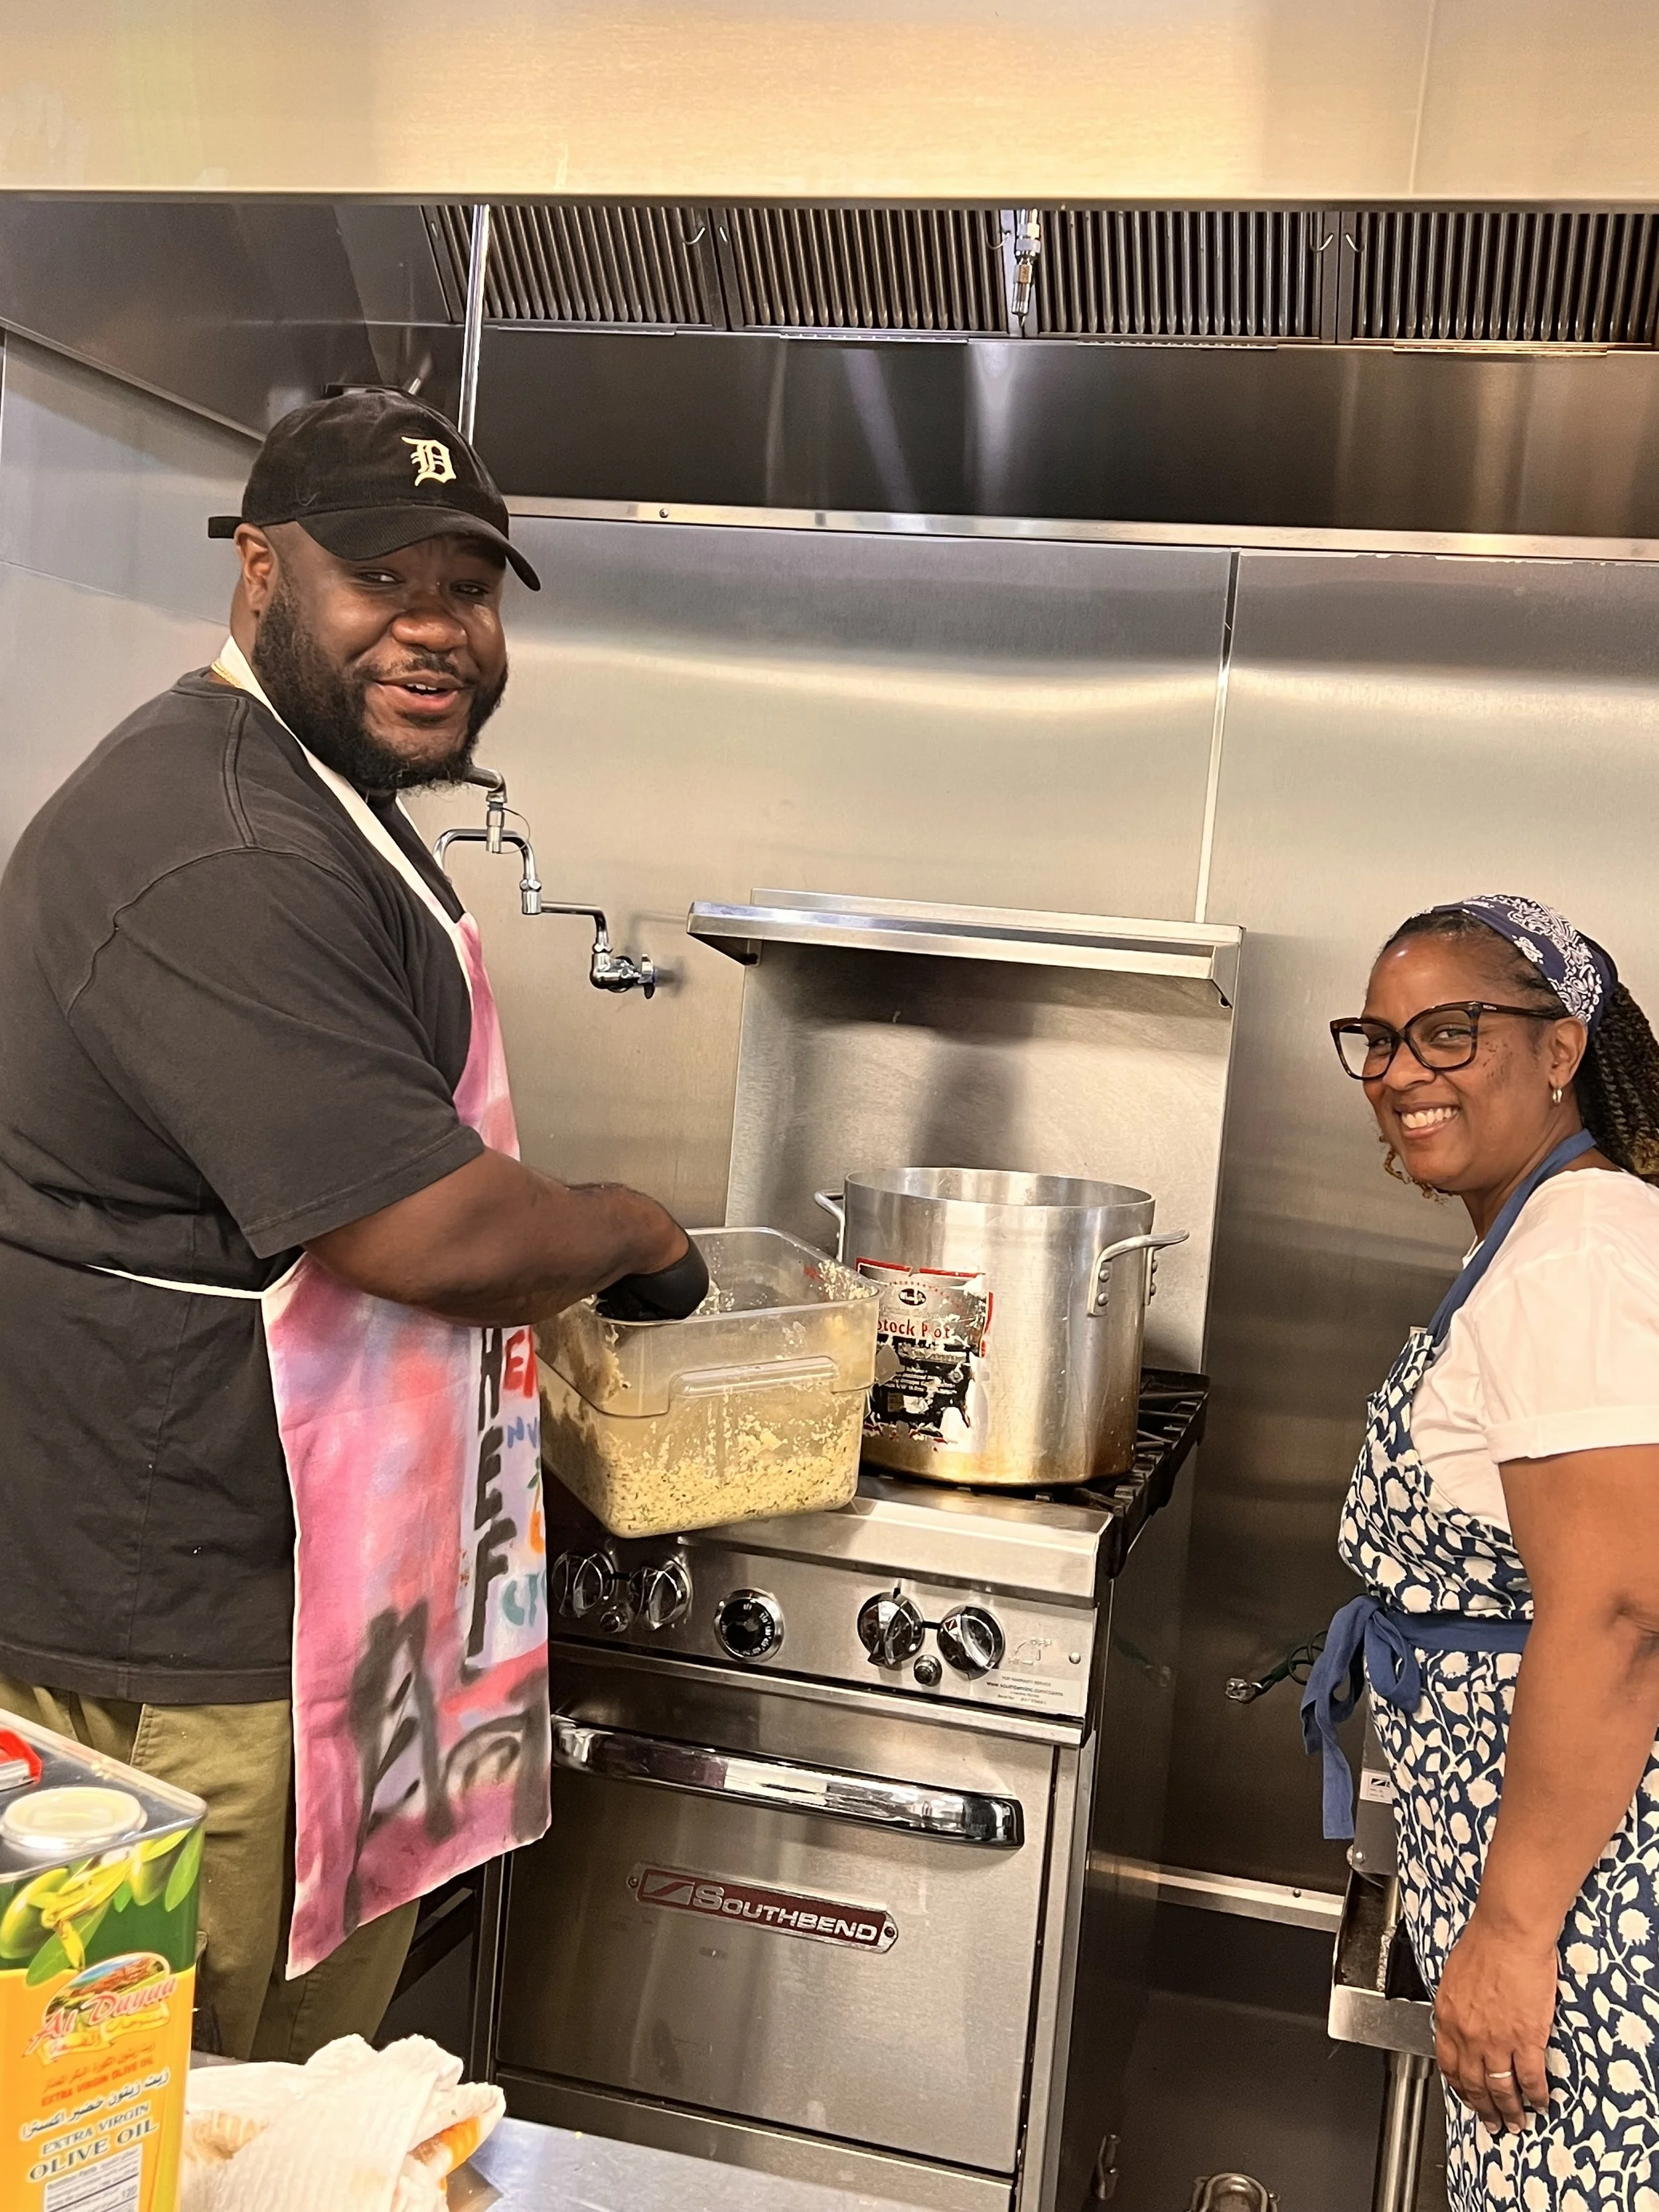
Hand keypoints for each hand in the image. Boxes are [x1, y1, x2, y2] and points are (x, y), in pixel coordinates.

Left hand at [1433, 1909, 1556, 2133]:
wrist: (1508, 1932)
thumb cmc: (1485, 1943)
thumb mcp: (1455, 1977)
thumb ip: (1458, 2007)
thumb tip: (1463, 2021)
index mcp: (1449, 2017)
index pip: (1449, 2065)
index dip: (1459, 2087)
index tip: (1467, 2097)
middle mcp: (1469, 2034)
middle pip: (1475, 2084)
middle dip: (1484, 2109)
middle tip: (1492, 2123)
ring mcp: (1497, 2040)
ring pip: (1501, 2089)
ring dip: (1510, 2111)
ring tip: (1517, 2123)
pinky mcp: (1526, 2039)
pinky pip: (1530, 2078)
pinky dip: (1536, 2096)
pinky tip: (1541, 2103)